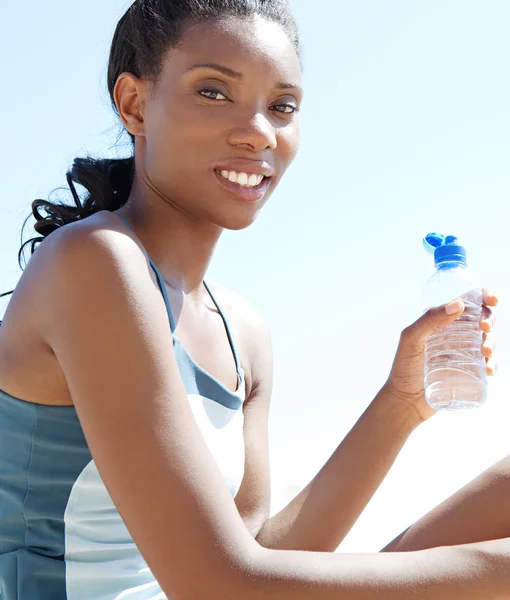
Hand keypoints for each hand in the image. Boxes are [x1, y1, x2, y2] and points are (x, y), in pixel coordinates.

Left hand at [383, 288, 498, 422]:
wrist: (405, 401)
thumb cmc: (403, 367)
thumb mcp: (411, 340)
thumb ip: (429, 320)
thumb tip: (458, 304)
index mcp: (440, 321)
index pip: (464, 302)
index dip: (481, 296)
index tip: (491, 299)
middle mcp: (454, 334)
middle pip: (481, 318)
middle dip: (489, 318)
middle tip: (484, 327)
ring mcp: (464, 352)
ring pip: (488, 339)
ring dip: (492, 341)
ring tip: (484, 352)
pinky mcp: (470, 371)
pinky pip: (488, 363)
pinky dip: (494, 363)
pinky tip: (489, 369)